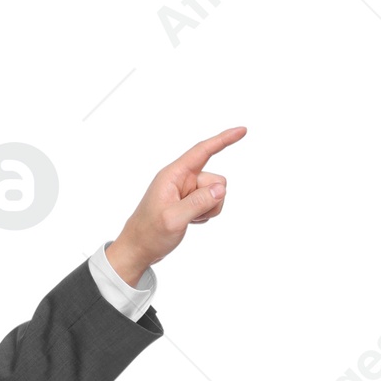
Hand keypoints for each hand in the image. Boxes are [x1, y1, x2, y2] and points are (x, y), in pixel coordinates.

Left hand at [105, 126, 247, 285]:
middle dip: (212, 199)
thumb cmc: (149, 233)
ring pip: (216, 193)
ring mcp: (186, 191)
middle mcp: (181, 179)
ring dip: (209, 209)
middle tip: (192, 215)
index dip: (224, 140)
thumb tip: (221, 189)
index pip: (203, 151)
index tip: (242, 130)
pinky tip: (189, 222)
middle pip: (215, 180)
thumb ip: (198, 202)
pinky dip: (205, 214)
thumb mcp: (173, 219)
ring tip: (189, 220)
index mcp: (173, 175)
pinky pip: (211, 203)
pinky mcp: (189, 202)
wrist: (137, 250)